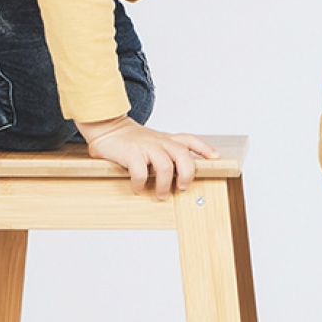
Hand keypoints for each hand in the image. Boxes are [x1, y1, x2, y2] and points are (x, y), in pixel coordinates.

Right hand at [75, 115, 218, 198]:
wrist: (106, 127)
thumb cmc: (129, 141)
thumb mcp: (152, 142)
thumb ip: (164, 153)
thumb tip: (177, 176)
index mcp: (165, 139)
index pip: (190, 140)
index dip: (204, 149)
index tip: (215, 159)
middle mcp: (159, 141)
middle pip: (183, 155)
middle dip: (187, 174)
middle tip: (183, 187)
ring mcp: (146, 146)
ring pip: (165, 166)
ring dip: (165, 184)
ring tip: (161, 194)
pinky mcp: (131, 153)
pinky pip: (140, 172)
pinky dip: (140, 184)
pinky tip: (137, 188)